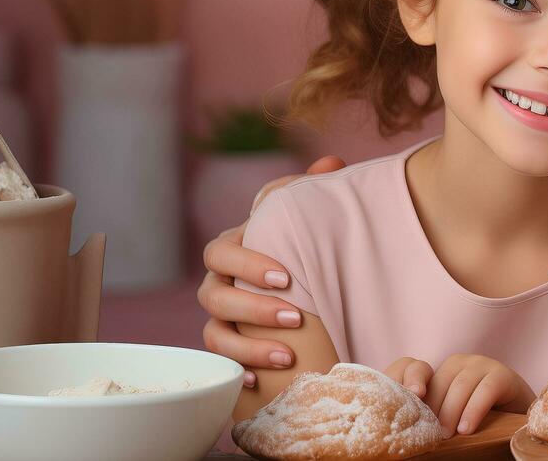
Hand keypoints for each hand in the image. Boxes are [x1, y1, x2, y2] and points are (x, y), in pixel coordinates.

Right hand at [197, 156, 346, 384]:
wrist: (311, 282)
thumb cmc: (306, 243)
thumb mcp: (310, 215)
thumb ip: (315, 188)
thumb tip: (331, 164)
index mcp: (233, 247)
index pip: (221, 253)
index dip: (248, 266)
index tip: (287, 277)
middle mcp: (218, 284)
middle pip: (216, 298)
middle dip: (255, 309)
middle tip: (296, 318)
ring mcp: (220, 318)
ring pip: (216, 334)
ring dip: (249, 346)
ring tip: (288, 356)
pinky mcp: (229, 347)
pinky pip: (220, 363)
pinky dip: (236, 371)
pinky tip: (256, 382)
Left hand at [384, 354, 534, 437]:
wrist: (517, 417)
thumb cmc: (477, 421)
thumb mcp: (452, 415)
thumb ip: (434, 416)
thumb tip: (407, 430)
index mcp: (442, 371)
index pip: (418, 372)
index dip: (410, 382)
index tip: (406, 405)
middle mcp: (460, 363)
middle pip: (440, 381)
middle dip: (434, 410)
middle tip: (431, 436)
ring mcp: (483, 364)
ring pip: (461, 384)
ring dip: (452, 412)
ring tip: (448, 436)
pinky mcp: (503, 374)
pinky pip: (486, 389)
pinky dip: (474, 410)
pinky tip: (467, 429)